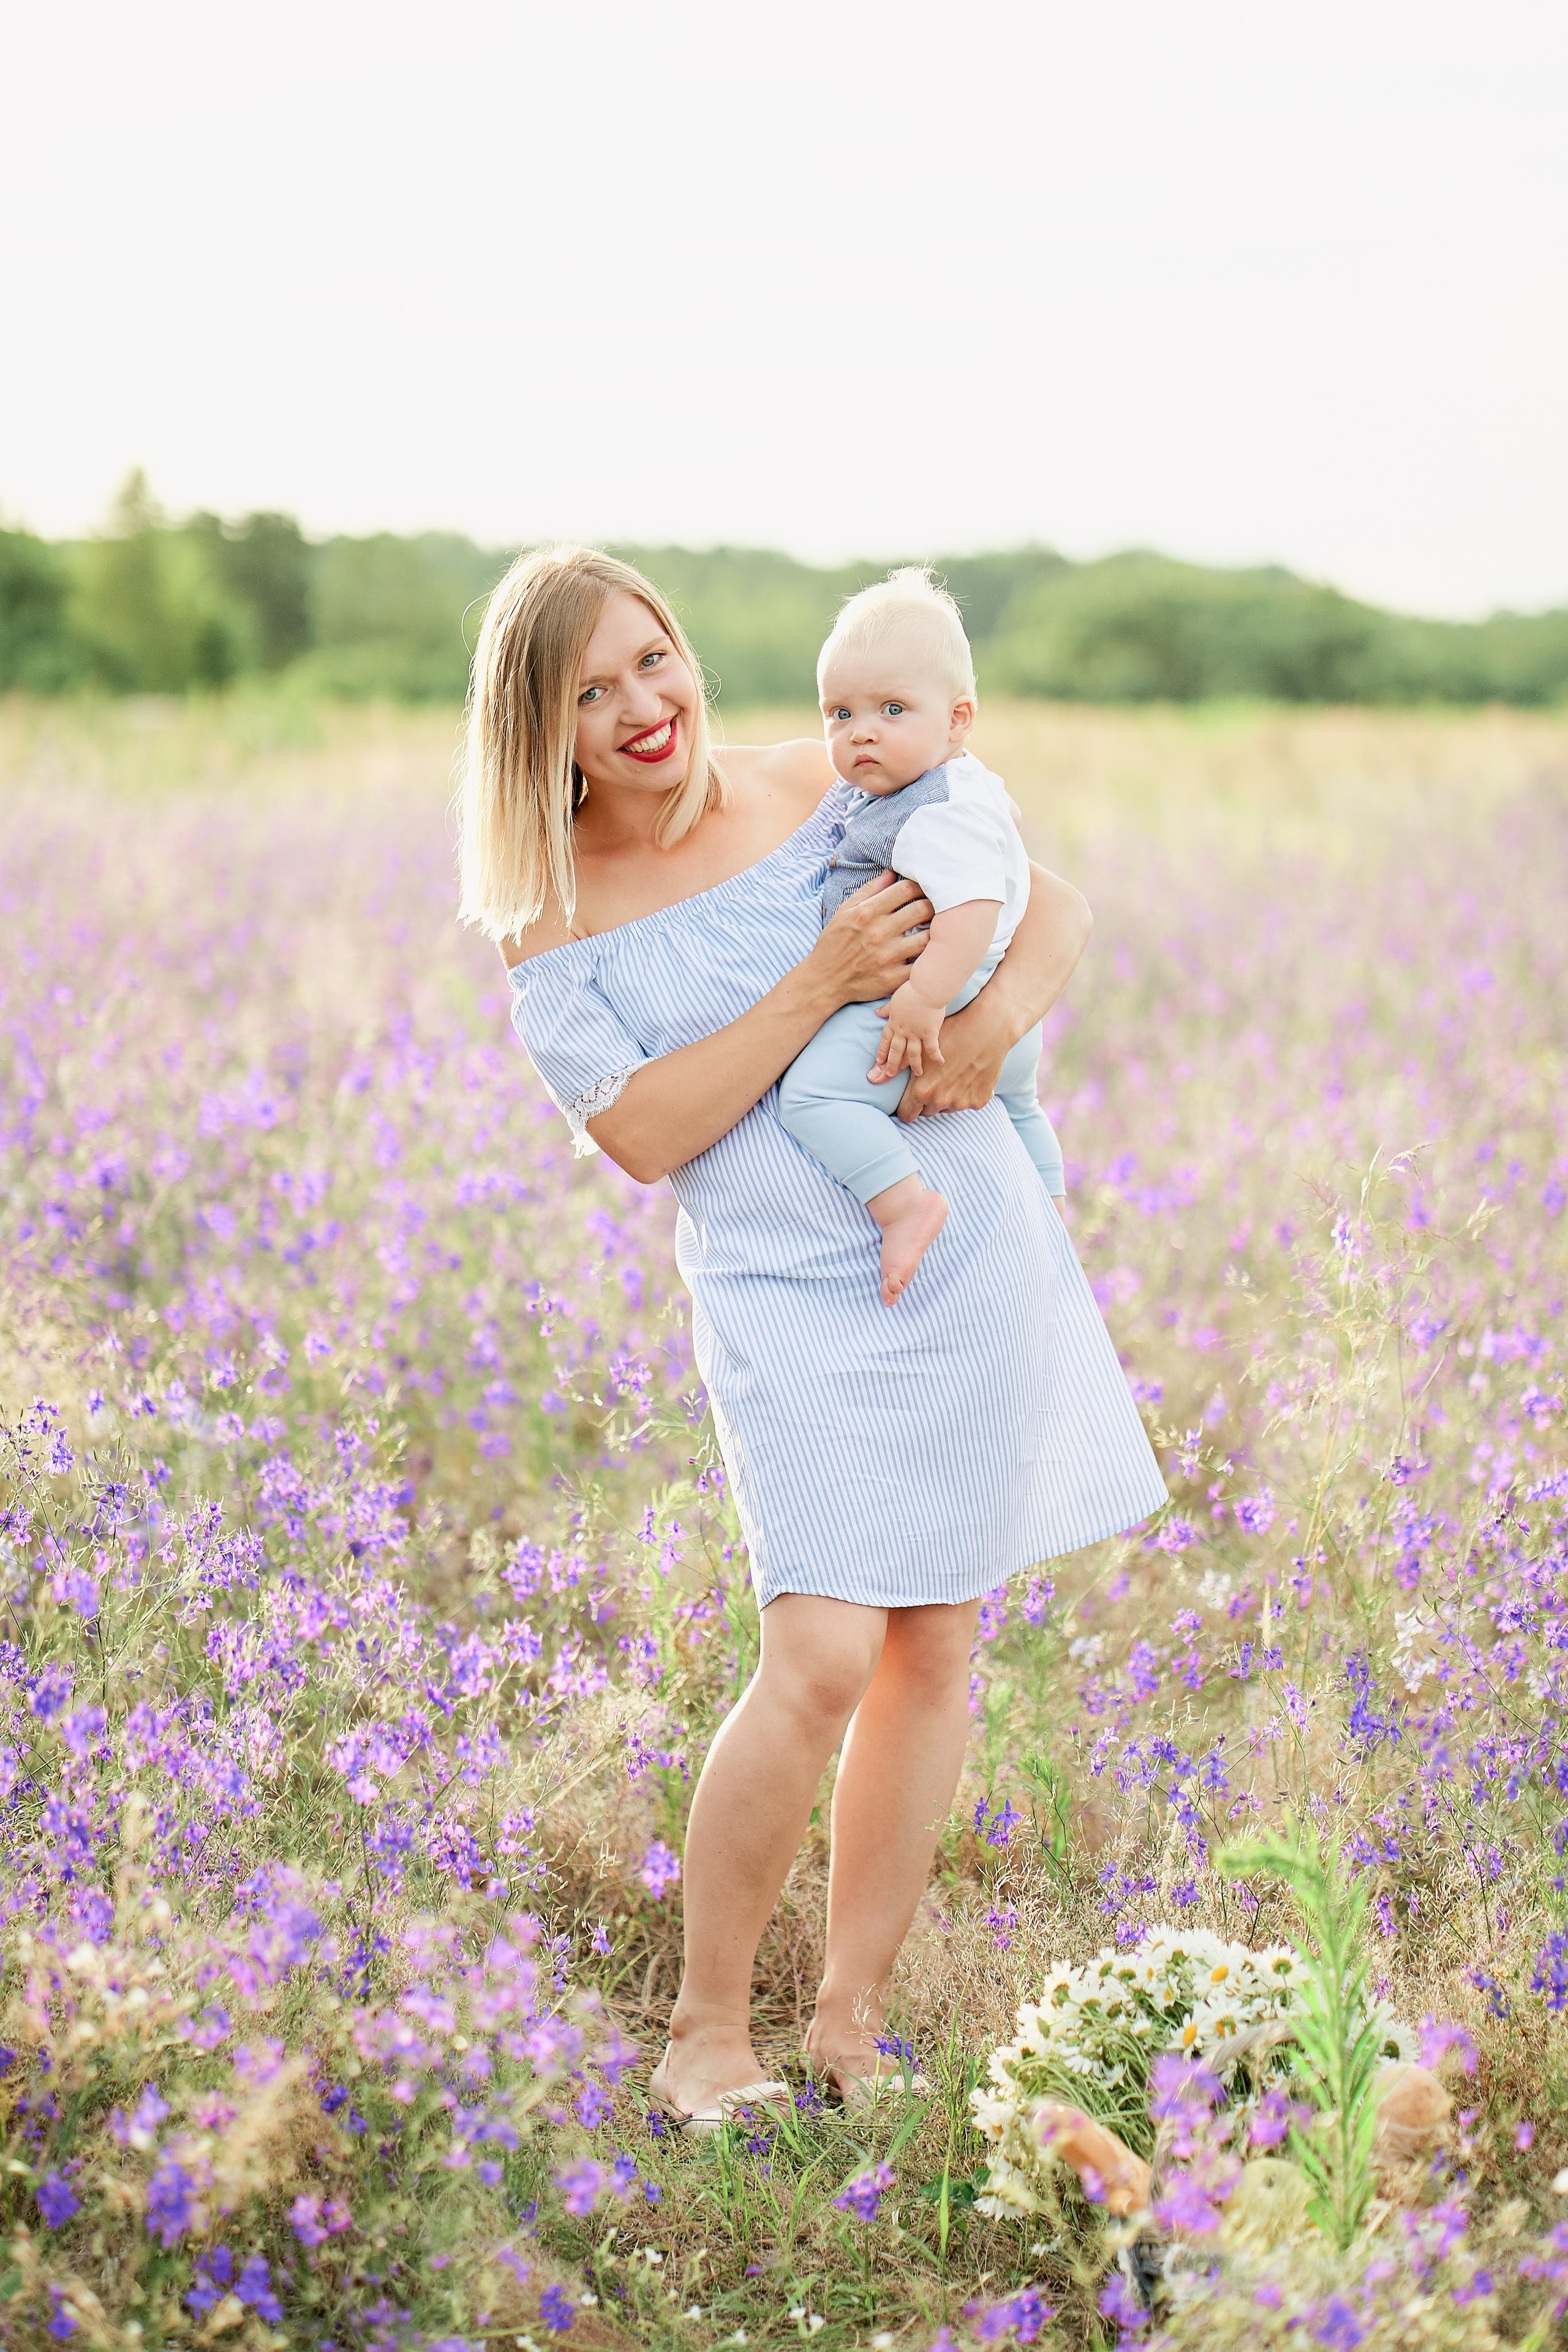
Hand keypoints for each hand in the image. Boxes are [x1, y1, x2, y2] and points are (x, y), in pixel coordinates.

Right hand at [809, 871, 932, 1009]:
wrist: (824, 981)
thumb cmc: (834, 943)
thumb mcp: (844, 911)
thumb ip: (869, 890)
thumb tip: (891, 872)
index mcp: (867, 913)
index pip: (905, 889)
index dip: (919, 886)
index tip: (924, 889)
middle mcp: (879, 932)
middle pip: (922, 909)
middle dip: (932, 906)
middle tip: (934, 908)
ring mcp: (887, 957)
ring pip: (927, 937)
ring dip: (934, 931)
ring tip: (936, 930)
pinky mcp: (892, 978)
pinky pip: (921, 966)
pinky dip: (928, 959)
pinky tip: (929, 954)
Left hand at [870, 983, 943, 1080]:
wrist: (926, 988)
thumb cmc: (912, 990)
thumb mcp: (895, 999)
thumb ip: (887, 1009)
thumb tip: (877, 1013)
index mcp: (894, 1021)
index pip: (885, 1039)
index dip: (882, 1051)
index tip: (879, 1061)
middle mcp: (903, 1030)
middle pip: (896, 1050)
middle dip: (892, 1064)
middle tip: (890, 1075)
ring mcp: (916, 1033)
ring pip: (913, 1053)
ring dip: (915, 1065)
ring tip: (918, 1073)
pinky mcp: (929, 1033)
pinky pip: (932, 1048)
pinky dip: (936, 1056)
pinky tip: (940, 1062)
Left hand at [894, 977, 1019, 1122]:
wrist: (987, 1028)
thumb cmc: (949, 1033)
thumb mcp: (920, 1048)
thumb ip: (895, 1066)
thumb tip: (871, 1078)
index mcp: (922, 1091)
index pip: (906, 1114)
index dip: (908, 1106)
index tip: (912, 1100)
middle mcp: (940, 1102)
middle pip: (927, 1112)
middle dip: (928, 1100)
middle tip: (935, 1082)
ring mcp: (961, 1104)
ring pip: (948, 1108)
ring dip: (948, 1098)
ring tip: (953, 1076)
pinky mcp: (979, 1101)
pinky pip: (967, 1103)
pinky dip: (967, 1094)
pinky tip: (969, 1076)